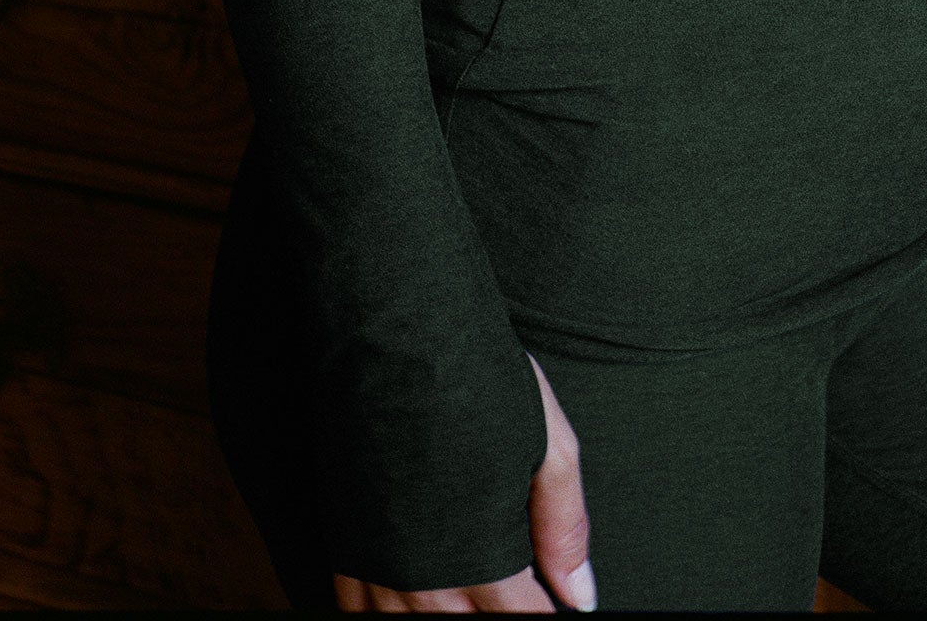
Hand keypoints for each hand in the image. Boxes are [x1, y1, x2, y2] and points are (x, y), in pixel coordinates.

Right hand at [333, 354, 595, 611]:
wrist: (396, 333)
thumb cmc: (479, 381)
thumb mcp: (546, 445)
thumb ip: (563, 527)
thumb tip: (581, 596)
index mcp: (480, 557)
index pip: (520, 619)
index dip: (540, 614)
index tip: (548, 601)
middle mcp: (423, 576)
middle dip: (495, 615)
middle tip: (511, 592)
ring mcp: (377, 565)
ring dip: (445, 616)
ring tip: (470, 595)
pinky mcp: (345, 544)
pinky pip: (361, 612)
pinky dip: (390, 615)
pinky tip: (414, 600)